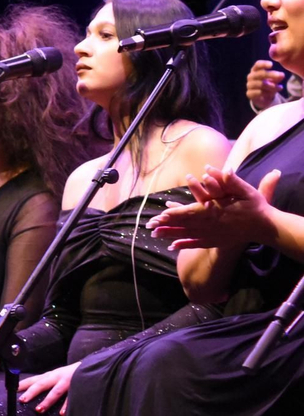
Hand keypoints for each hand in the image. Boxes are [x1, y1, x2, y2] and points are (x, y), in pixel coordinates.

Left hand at [17, 362, 77, 414]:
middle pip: (41, 384)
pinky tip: (61, 414)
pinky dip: (66, 406)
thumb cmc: (70, 374)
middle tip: (22, 400)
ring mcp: (67, 382)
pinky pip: (71, 398)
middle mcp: (56, 377)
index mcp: (50, 375)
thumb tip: (29, 390)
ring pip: (55, 392)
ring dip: (46, 401)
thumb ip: (45, 382)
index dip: (23, 384)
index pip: (34, 379)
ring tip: (38, 410)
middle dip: (31, 392)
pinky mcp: (78, 387)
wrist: (90, 366)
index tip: (11, 389)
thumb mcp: (56, 376)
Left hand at [148, 166, 280, 249]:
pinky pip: (197, 244)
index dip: (175, 214)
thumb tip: (216, 168)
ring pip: (188, 236)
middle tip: (149, 226)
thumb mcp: (245, 190)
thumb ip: (230, 180)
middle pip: (185, 226)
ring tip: (154, 234)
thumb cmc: (255, 206)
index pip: (191, 213)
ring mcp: (213, 235)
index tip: (160, 215)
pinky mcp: (217, 241)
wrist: (265, 227)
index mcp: (215, 212)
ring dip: (171, 235)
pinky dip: (184, 245)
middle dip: (166, 225)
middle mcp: (211, 225)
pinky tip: (172, 247)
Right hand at [247, 60, 287, 109]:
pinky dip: (267, 93)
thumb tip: (282, 75)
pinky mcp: (249, 93)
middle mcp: (251, 76)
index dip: (263, 64)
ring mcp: (249, 85)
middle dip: (270, 74)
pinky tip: (272, 94)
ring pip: (260, 84)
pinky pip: (258, 92)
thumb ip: (277, 77)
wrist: (263, 97)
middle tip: (279, 75)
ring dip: (271, 86)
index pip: (258, 65)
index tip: (271, 64)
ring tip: (279, 87)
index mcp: (256, 70)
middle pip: (259, 74)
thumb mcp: (274, 80)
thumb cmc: (269, 84)